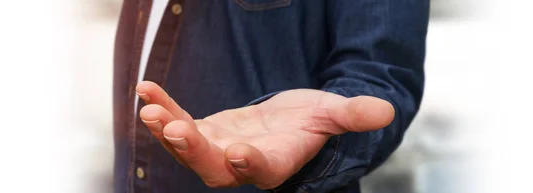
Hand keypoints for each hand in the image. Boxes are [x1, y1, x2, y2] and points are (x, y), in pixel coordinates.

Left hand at [135, 81, 393, 188]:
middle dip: (194, 152)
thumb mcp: (333, 113)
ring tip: (150, 108)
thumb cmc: (314, 121)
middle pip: (214, 168)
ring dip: (169, 129)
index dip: (250, 164)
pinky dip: (164, 106)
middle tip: (175, 130)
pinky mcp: (205, 131)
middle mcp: (243, 163)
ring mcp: (219, 149)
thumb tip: (386, 111)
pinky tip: (146, 87)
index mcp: (277, 162)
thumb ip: (353, 114)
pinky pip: (179, 120)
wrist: (288, 123)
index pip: (263, 170)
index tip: (236, 152)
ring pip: (189, 148)